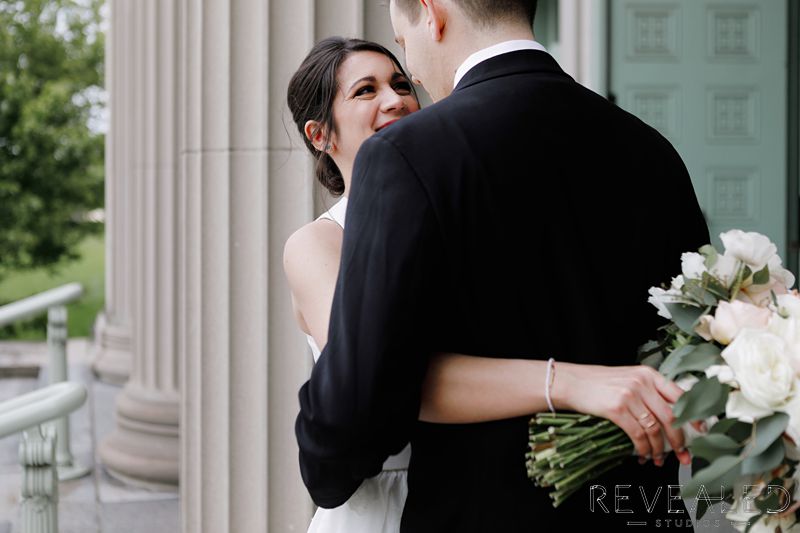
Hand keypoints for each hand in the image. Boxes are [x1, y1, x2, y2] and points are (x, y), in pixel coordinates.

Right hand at [552, 363, 691, 465]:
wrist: (571, 382)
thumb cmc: (598, 383)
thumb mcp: (628, 379)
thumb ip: (648, 392)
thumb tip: (670, 418)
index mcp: (648, 374)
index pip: (679, 395)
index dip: (694, 415)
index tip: (701, 430)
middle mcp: (642, 383)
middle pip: (671, 416)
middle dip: (680, 440)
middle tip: (683, 455)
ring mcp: (629, 395)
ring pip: (655, 428)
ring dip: (659, 449)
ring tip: (657, 458)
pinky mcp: (616, 409)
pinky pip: (638, 434)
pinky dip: (643, 448)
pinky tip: (642, 454)